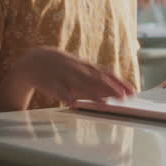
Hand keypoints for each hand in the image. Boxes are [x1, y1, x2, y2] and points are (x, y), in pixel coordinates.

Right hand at [11, 47, 135, 104]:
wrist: (33, 61)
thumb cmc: (61, 68)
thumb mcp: (79, 70)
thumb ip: (95, 80)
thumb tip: (116, 90)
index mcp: (84, 66)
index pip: (106, 73)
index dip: (119, 82)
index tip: (132, 91)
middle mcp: (76, 69)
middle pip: (96, 79)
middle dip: (110, 88)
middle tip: (123, 98)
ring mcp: (63, 75)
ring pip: (78, 84)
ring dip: (91, 94)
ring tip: (103, 103)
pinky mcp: (49, 82)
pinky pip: (58, 90)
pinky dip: (65, 96)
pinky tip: (72, 103)